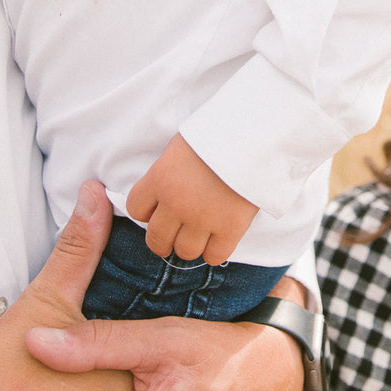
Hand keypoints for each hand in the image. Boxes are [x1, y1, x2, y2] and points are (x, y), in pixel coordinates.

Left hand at [125, 133, 257, 263]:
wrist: (253, 134)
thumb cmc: (217, 134)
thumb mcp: (181, 147)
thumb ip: (168, 173)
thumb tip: (165, 191)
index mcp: (159, 178)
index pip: (136, 209)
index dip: (147, 212)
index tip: (158, 210)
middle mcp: (176, 203)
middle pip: (156, 239)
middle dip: (164, 239)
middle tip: (175, 234)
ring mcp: (202, 219)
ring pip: (184, 252)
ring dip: (190, 246)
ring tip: (200, 235)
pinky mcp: (229, 228)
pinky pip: (214, 256)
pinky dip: (215, 252)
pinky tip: (219, 239)